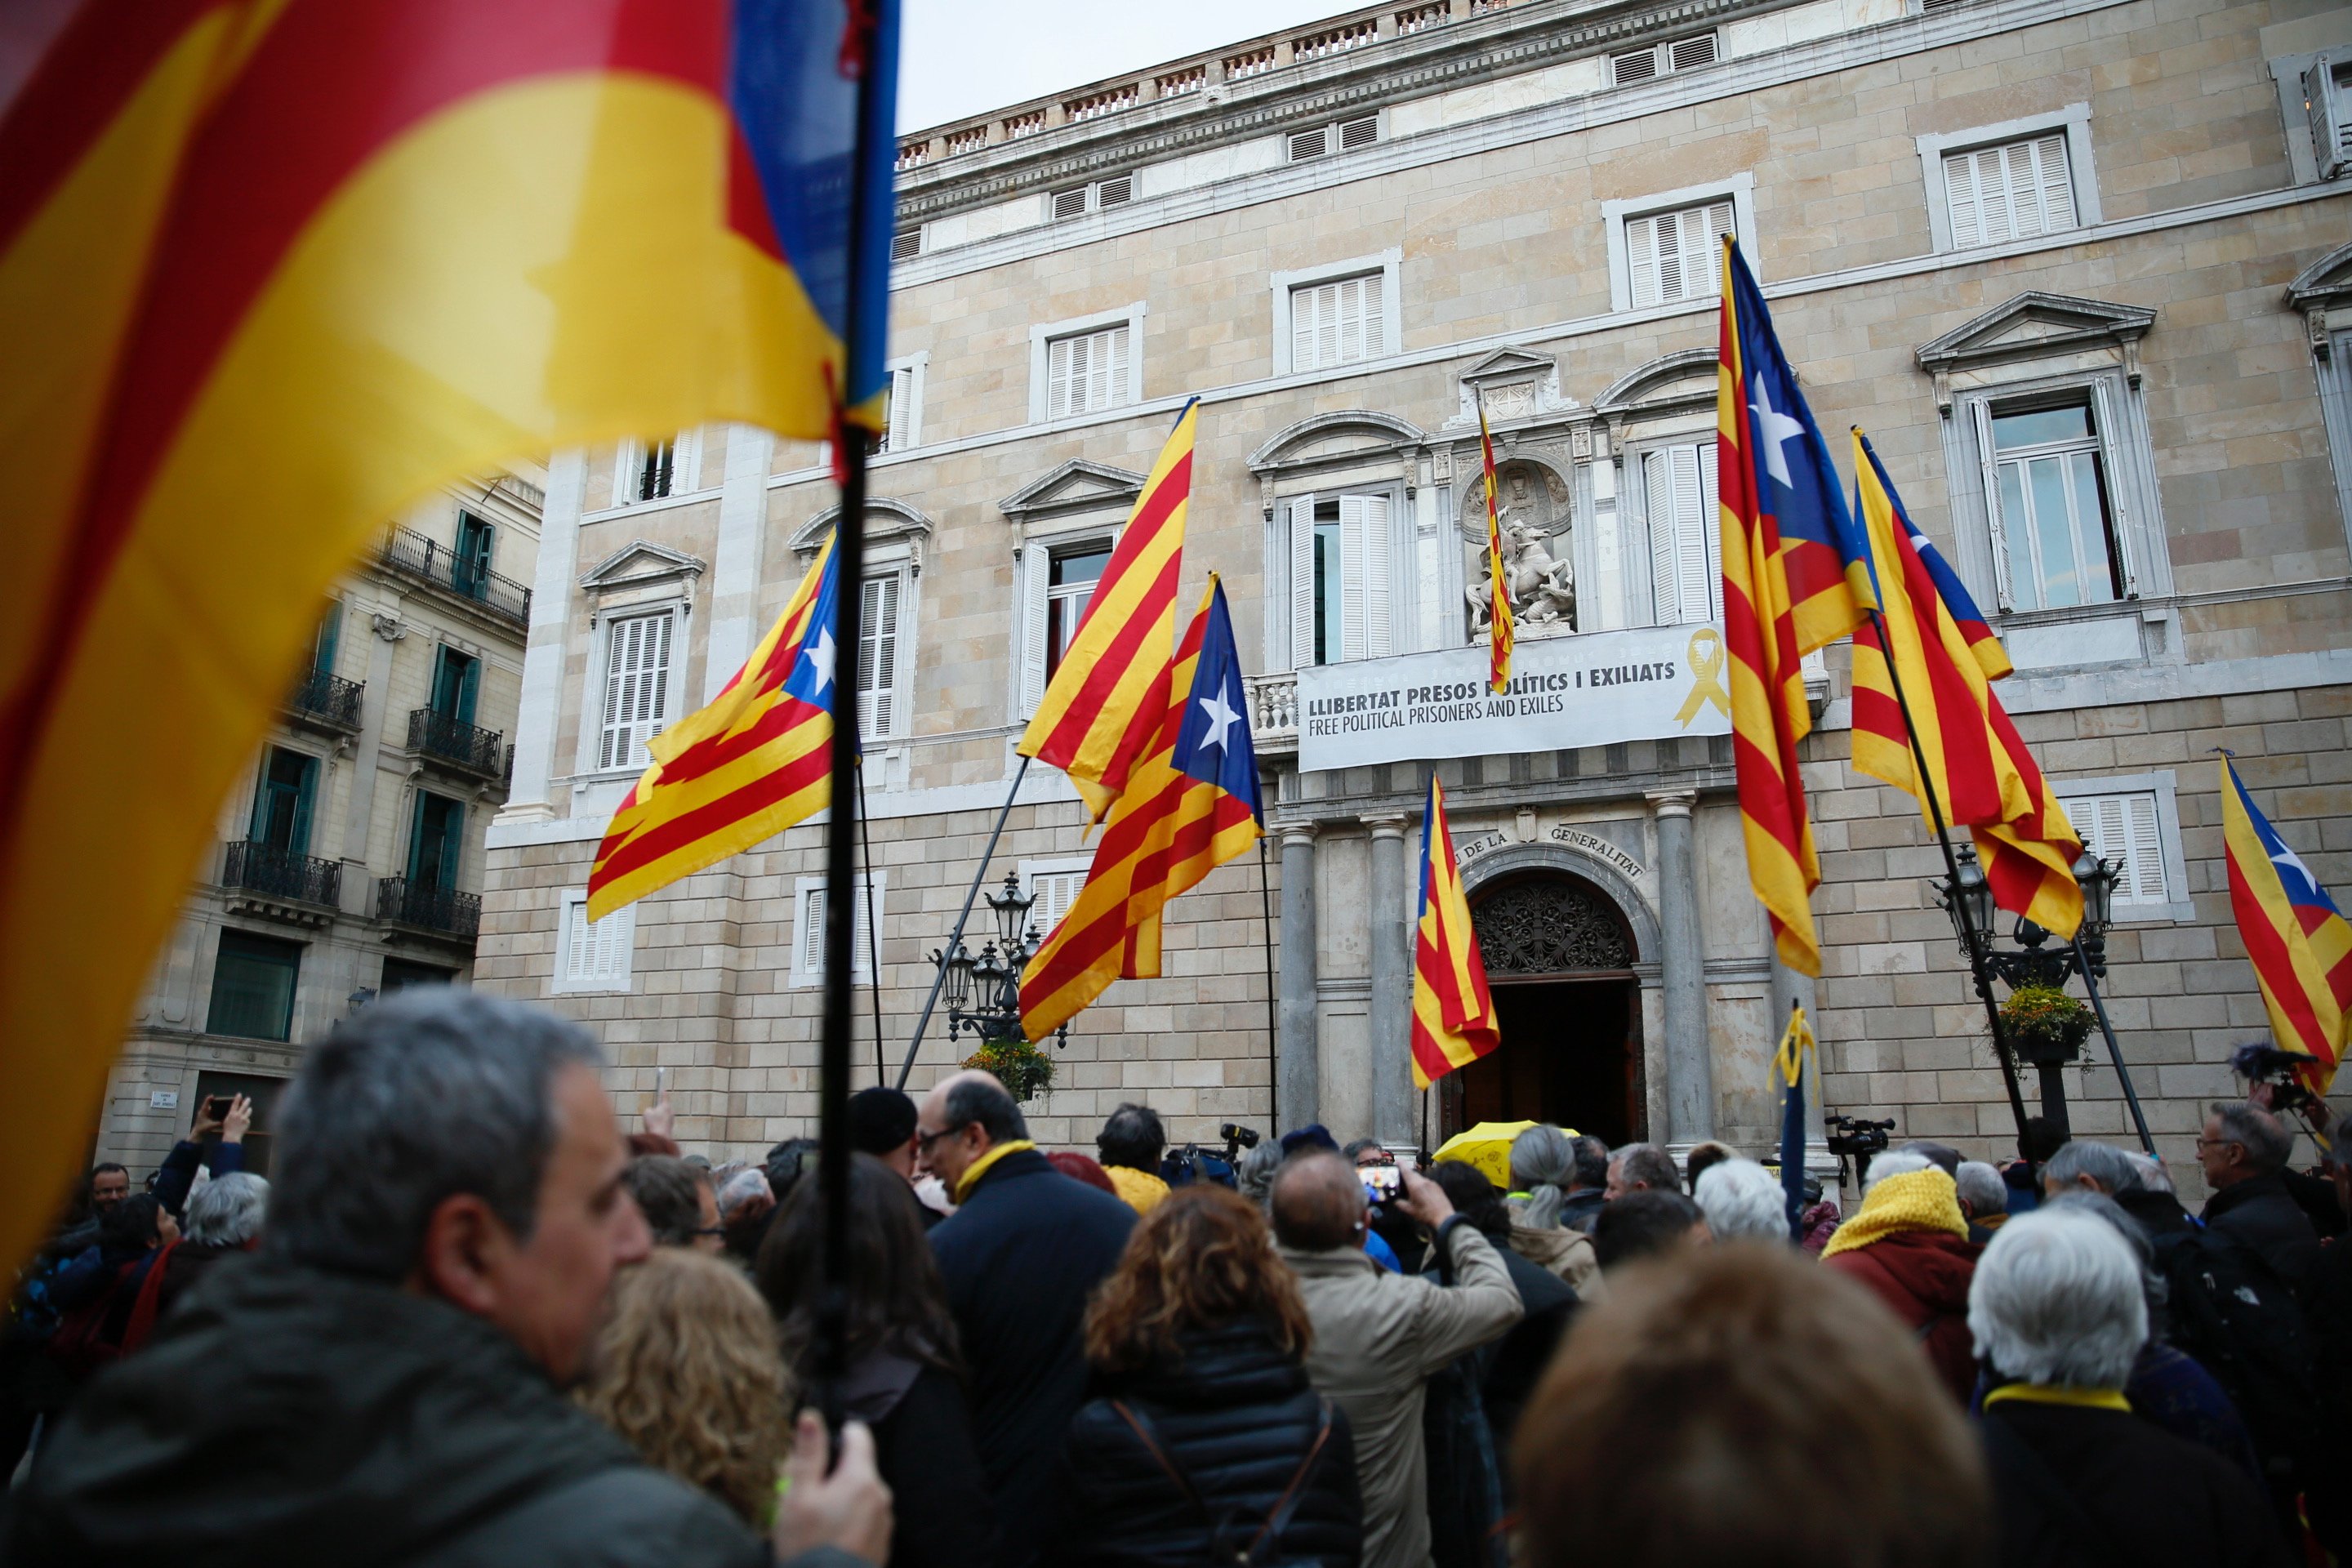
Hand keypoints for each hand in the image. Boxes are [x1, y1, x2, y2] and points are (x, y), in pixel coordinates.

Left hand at [188, 1098, 223, 1141]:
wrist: (197, 1133)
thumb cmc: (203, 1128)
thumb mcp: (212, 1125)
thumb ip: (219, 1123)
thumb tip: (226, 1120)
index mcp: (203, 1112)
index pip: (206, 1103)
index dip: (209, 1099)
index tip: (213, 1095)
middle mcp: (202, 1111)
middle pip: (207, 1104)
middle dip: (212, 1101)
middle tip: (219, 1100)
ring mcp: (202, 1114)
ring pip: (207, 1107)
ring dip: (212, 1106)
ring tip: (218, 1104)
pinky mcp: (203, 1116)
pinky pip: (207, 1111)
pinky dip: (211, 1109)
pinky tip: (216, 1111)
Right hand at [221, 1094, 253, 1143]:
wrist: (232, 1136)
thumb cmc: (228, 1129)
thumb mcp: (227, 1120)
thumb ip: (231, 1114)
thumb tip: (233, 1110)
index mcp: (232, 1114)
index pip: (235, 1104)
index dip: (237, 1098)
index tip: (239, 1094)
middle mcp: (238, 1115)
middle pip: (244, 1105)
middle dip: (247, 1101)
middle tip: (248, 1098)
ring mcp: (244, 1118)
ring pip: (248, 1111)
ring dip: (249, 1109)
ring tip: (248, 1109)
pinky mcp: (248, 1122)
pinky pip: (248, 1119)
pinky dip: (246, 1119)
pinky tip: (244, 1123)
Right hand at [642, 1087, 674, 1143]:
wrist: (660, 1137)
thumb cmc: (653, 1123)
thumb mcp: (647, 1112)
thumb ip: (649, 1109)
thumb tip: (651, 1112)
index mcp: (666, 1106)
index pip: (665, 1097)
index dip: (663, 1093)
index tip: (663, 1089)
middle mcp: (671, 1112)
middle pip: (663, 1107)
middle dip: (657, 1109)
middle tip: (650, 1113)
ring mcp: (671, 1120)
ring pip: (662, 1117)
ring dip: (657, 1118)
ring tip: (651, 1124)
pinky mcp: (670, 1127)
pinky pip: (662, 1124)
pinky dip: (657, 1125)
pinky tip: (654, 1129)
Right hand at [773, 1413, 891, 1566]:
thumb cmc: (808, 1546)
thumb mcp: (799, 1496)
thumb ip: (808, 1454)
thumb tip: (811, 1416)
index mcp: (862, 1478)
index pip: (858, 1435)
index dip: (835, 1436)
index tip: (815, 1454)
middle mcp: (881, 1496)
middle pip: (857, 1468)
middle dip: (831, 1474)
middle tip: (801, 1495)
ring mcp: (884, 1522)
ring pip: (860, 1495)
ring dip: (839, 1499)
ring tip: (811, 1522)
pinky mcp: (881, 1545)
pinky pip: (865, 1520)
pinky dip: (848, 1521)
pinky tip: (827, 1539)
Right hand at [1395, 1166, 1455, 1227]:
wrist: (1444, 1217)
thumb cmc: (1426, 1214)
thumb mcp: (1410, 1210)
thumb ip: (1400, 1204)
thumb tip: (1396, 1201)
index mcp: (1415, 1185)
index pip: (1406, 1171)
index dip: (1401, 1164)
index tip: (1397, 1161)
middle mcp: (1423, 1181)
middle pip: (1413, 1173)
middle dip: (1407, 1174)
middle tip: (1402, 1179)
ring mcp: (1431, 1183)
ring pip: (1420, 1178)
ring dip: (1415, 1180)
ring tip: (1412, 1190)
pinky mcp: (1437, 1186)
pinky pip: (1427, 1182)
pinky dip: (1422, 1184)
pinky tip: (1422, 1194)